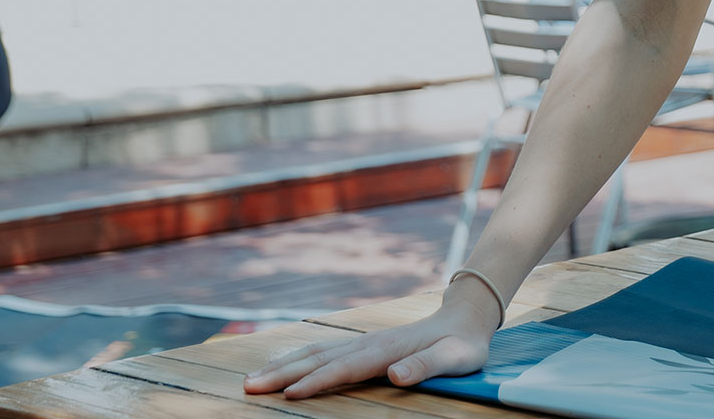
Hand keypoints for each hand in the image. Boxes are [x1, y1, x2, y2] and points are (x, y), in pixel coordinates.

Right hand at [244, 285, 498, 399]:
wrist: (464, 319)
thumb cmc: (461, 345)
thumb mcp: (454, 358)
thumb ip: (426, 366)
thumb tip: (396, 374)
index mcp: (387, 350)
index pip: (345, 368)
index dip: (317, 381)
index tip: (289, 394)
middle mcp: (368, 343)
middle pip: (318, 358)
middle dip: (283, 373)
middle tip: (249, 387)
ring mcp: (363, 342)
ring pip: (315, 353)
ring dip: (283, 365)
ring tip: (253, 378)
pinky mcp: (361, 346)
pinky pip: (322, 352)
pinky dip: (296, 358)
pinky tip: (281, 365)